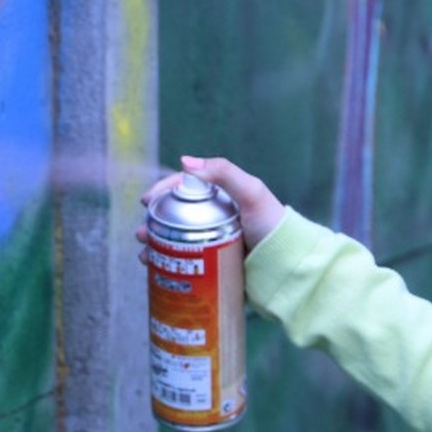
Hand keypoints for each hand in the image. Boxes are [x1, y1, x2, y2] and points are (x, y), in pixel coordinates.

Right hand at [137, 155, 286, 254]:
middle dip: (155, 223)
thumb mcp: (252, 193)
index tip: (146, 201)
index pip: (185, 188)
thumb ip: (224, 173)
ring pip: (176, 241)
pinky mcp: (215, 266)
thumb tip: (185, 161)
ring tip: (145, 254)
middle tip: (142, 233)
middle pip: (176, 216)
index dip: (163, 191)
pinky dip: (168, 265)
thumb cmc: (273, 225)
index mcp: (223, 197)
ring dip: (156, 245)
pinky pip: (186, 262)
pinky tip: (157, 270)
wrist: (288, 265)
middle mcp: (216, 218)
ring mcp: (214, 243)